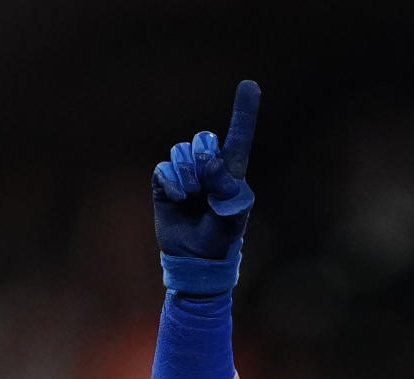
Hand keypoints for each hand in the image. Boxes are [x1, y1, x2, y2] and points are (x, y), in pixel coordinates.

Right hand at [152, 79, 260, 259]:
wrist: (196, 259)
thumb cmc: (220, 239)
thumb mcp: (232, 216)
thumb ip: (227, 188)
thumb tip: (211, 162)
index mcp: (230, 172)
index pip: (237, 138)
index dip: (244, 112)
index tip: (250, 85)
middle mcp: (207, 168)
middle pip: (203, 139)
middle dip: (203, 158)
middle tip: (206, 185)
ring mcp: (185, 174)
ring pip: (182, 152)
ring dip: (187, 175)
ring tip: (192, 197)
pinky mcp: (164, 183)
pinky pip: (163, 167)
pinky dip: (171, 181)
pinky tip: (177, 198)